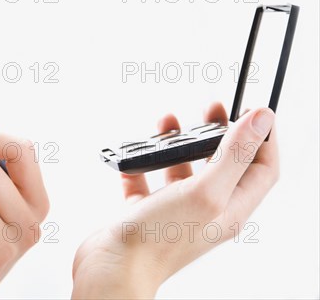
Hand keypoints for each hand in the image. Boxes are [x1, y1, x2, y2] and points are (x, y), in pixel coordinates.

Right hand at [72, 103, 277, 298]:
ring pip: (183, 169)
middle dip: (220, 132)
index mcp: (230, 209)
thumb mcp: (205, 190)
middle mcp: (206, 210)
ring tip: (167, 123)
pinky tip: (133, 156)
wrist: (112, 267)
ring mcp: (175, 211)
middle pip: (223, 164)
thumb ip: (234, 153)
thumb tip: (262, 118)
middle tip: (210, 107)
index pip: (262, 168)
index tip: (252, 110)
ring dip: (178, 144)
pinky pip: (147, 181)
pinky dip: (142, 164)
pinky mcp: (145, 211)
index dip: (263, 137)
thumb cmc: (159, 238)